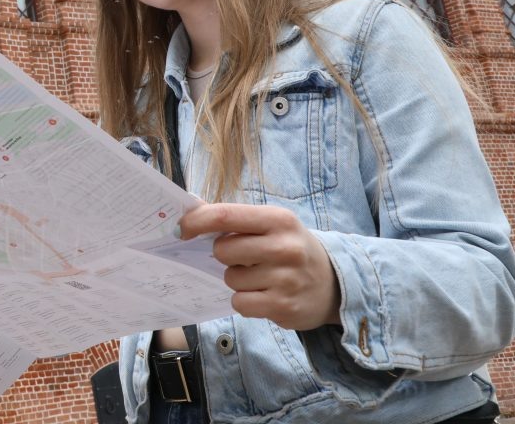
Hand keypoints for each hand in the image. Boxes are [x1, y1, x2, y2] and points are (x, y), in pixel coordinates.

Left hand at [179, 203, 340, 331]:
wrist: (334, 284)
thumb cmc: (290, 248)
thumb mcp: (271, 225)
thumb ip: (233, 218)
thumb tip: (190, 208)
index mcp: (278, 219)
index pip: (224, 216)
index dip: (196, 222)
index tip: (180, 228)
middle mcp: (285, 247)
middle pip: (222, 250)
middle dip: (224, 255)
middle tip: (243, 257)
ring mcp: (286, 279)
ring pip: (230, 279)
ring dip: (237, 280)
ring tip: (261, 277)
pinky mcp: (284, 306)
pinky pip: (239, 303)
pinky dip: (245, 301)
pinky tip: (264, 295)